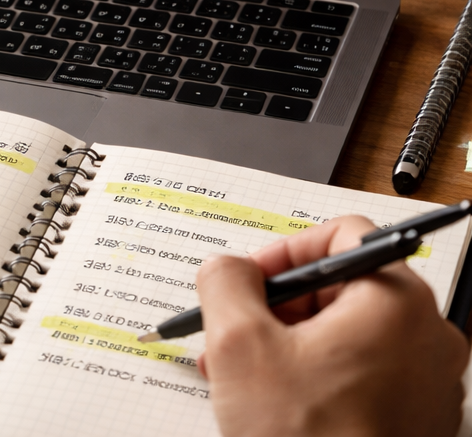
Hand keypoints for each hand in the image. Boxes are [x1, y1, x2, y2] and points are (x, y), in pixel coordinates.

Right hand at [196, 215, 468, 436]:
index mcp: (396, 302)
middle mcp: (426, 337)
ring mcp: (427, 384)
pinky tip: (272, 401)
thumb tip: (228, 268)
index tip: (252, 278)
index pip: (342, 234)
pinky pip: (361, 373)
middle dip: (277, 304)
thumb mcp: (237, 342)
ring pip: (346, 333)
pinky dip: (315, 374)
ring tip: (242, 373)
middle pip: (342, 285)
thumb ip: (224, 279)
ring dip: (287, 341)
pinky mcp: (416, 422)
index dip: (285, 249)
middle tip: (237, 329)